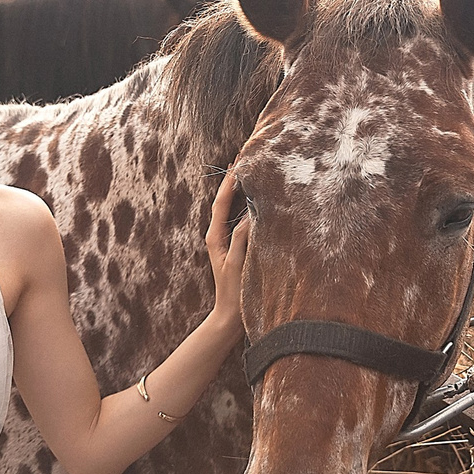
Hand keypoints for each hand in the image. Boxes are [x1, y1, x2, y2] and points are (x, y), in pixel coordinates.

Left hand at [205, 168, 251, 333]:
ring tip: (250, 171)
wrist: (229, 317)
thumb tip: (251, 213)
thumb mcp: (237, 262)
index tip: (238, 161)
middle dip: (234, 179)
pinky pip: (241, 220)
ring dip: (241, 189)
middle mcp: (218, 235)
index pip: (222, 201)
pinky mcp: (236, 247)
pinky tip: (259, 199)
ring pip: (233, 209)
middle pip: (226, 200)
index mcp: (215, 236)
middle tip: (244, 157)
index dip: (230, 181)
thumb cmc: (233, 292)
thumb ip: (242, 237)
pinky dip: (249, 205)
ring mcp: (226, 240)